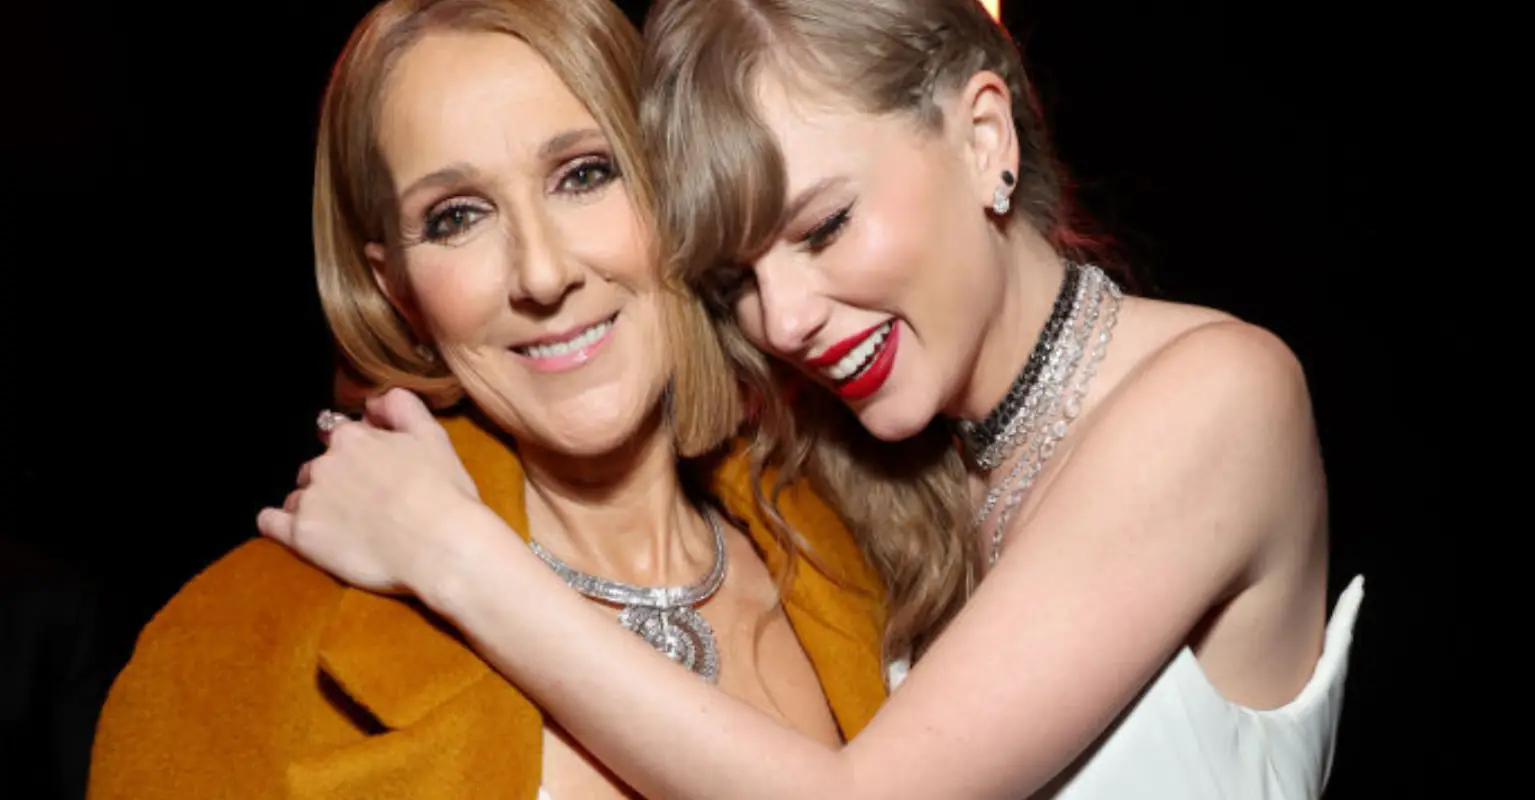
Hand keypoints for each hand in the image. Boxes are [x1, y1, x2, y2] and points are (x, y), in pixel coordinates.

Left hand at [257, 387, 482, 596]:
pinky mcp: (301, 535)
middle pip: (317, 466)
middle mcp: (324, 463)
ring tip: (339, 523)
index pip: (340, 434)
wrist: (439, 545)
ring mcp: (309, 499)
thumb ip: (401, 406)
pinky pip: (271, 523)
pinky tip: (290, 528)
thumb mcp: (432, 435)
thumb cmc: (443, 491)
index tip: (372, 468)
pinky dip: (276, 523)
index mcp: (353, 437)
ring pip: (298, 494)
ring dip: (312, 502)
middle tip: (362, 501)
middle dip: (333, 479)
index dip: (357, 450)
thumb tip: (373, 402)